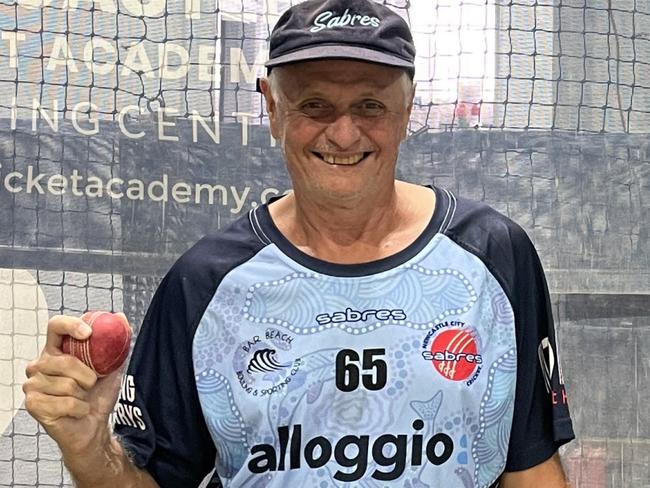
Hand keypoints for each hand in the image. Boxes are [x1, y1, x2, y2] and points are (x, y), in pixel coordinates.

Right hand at [23, 314, 124, 455]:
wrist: (94, 426)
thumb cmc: (98, 394)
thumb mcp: (113, 365)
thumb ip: (116, 341)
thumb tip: (120, 316)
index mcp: (56, 349)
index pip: (56, 326)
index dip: (71, 325)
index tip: (89, 333)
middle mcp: (40, 364)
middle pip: (65, 361)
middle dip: (88, 375)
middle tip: (91, 384)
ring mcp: (33, 384)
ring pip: (66, 384)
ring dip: (83, 394)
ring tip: (82, 398)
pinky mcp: (33, 404)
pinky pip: (65, 403)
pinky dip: (79, 408)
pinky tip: (78, 411)